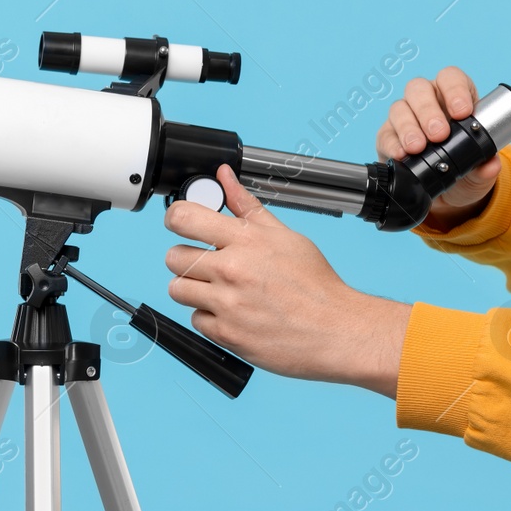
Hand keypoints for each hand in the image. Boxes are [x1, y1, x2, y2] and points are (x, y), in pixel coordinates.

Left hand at [164, 166, 408, 397]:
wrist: (336, 331)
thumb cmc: (315, 286)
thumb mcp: (284, 236)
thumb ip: (247, 207)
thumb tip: (224, 176)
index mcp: (246, 241)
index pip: (184, 217)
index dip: (176, 218)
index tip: (180, 224)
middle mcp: (232, 270)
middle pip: (173, 257)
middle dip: (186, 258)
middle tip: (208, 264)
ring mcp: (227, 304)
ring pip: (177, 289)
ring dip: (193, 289)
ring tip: (220, 290)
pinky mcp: (226, 334)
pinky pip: (195, 319)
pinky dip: (209, 317)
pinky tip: (233, 313)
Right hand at [375, 66, 502, 229]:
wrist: (446, 192)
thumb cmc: (465, 167)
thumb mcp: (481, 168)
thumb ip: (487, 165)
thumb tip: (490, 165)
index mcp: (453, 97)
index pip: (451, 78)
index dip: (455, 90)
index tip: (463, 112)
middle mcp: (426, 102)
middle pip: (419, 89)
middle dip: (428, 110)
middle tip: (439, 134)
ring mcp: (404, 117)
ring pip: (399, 108)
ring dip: (408, 127)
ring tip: (418, 147)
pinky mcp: (388, 137)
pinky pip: (386, 134)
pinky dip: (393, 144)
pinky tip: (401, 154)